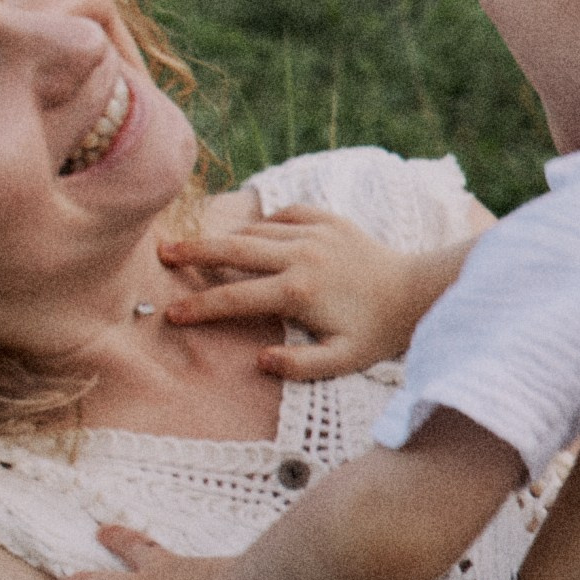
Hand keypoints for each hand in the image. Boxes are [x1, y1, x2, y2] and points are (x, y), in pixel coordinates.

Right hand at [159, 206, 446, 379]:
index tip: (172, 313)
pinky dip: (265, 223)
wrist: (416, 292)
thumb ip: (298, 365)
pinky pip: (285, 214)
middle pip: (234, 250)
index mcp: (298, 292)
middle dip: (195, 251)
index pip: (235, 299)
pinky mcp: (328, 218)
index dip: (200, 307)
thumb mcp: (342, 361)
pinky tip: (255, 236)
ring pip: (256, 230)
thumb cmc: (377, 332)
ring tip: (201, 247)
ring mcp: (314, 232)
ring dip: (227, 238)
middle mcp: (301, 255)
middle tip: (163, 251)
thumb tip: (259, 359)